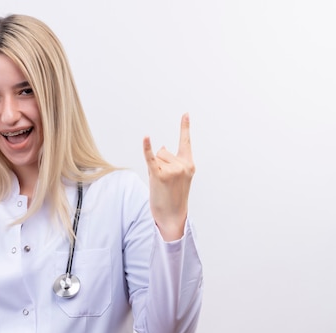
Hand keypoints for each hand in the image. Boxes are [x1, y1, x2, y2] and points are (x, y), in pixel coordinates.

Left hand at [142, 113, 194, 240]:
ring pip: (156, 157)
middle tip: (164, 182)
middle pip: (163, 151)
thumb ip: (170, 160)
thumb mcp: (176, 177)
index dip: (185, 127)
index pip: (186, 142)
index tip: (185, 114)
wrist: (172, 216)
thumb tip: (161, 146)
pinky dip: (147, 148)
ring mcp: (172, 170)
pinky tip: (146, 138)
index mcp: (189, 164)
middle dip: (160, 164)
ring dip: (154, 168)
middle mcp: (183, 165)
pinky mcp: (160, 176)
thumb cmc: (172, 197)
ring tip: (160, 184)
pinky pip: (151, 158)